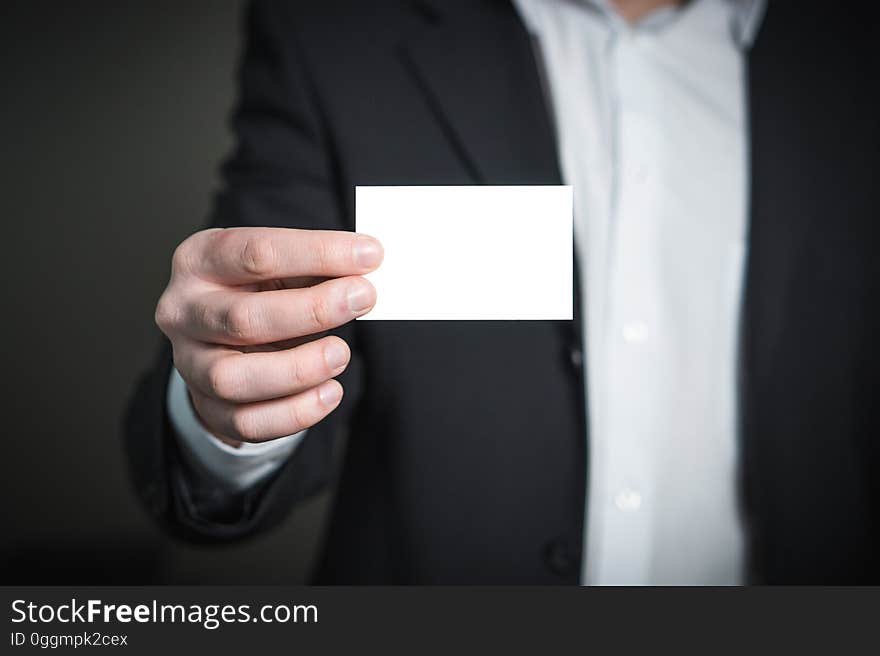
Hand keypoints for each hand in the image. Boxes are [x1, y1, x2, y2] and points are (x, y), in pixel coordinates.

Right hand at [155, 227, 382, 443]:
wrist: (227, 338)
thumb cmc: (262, 291)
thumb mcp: (283, 267)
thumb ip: (318, 267)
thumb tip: (367, 267)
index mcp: (199, 260)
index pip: (257, 252)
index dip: (318, 252)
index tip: (370, 255)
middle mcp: (183, 311)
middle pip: (243, 318)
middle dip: (313, 310)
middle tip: (363, 298)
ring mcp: (190, 363)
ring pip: (233, 379)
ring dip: (298, 369)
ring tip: (341, 354)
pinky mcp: (208, 407)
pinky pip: (247, 422)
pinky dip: (296, 412)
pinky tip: (330, 391)